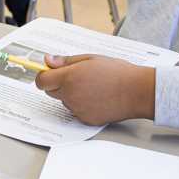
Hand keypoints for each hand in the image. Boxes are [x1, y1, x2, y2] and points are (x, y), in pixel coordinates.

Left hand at [34, 54, 154, 125]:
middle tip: (76, 77)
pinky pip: (76, 111)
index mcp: (69, 77)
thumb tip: (48, 60)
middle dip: (58, 84)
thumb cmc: (117, 72)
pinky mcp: (85, 119)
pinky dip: (82, 105)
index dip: (44, 75)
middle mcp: (70, 95)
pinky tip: (97, 97)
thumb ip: (65, 60)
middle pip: (51, 92)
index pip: (42, 80)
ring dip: (71, 94)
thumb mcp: (90, 58)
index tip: (49, 72)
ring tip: (92, 86)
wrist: (136, 91)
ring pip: (65, 101)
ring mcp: (77, 109)